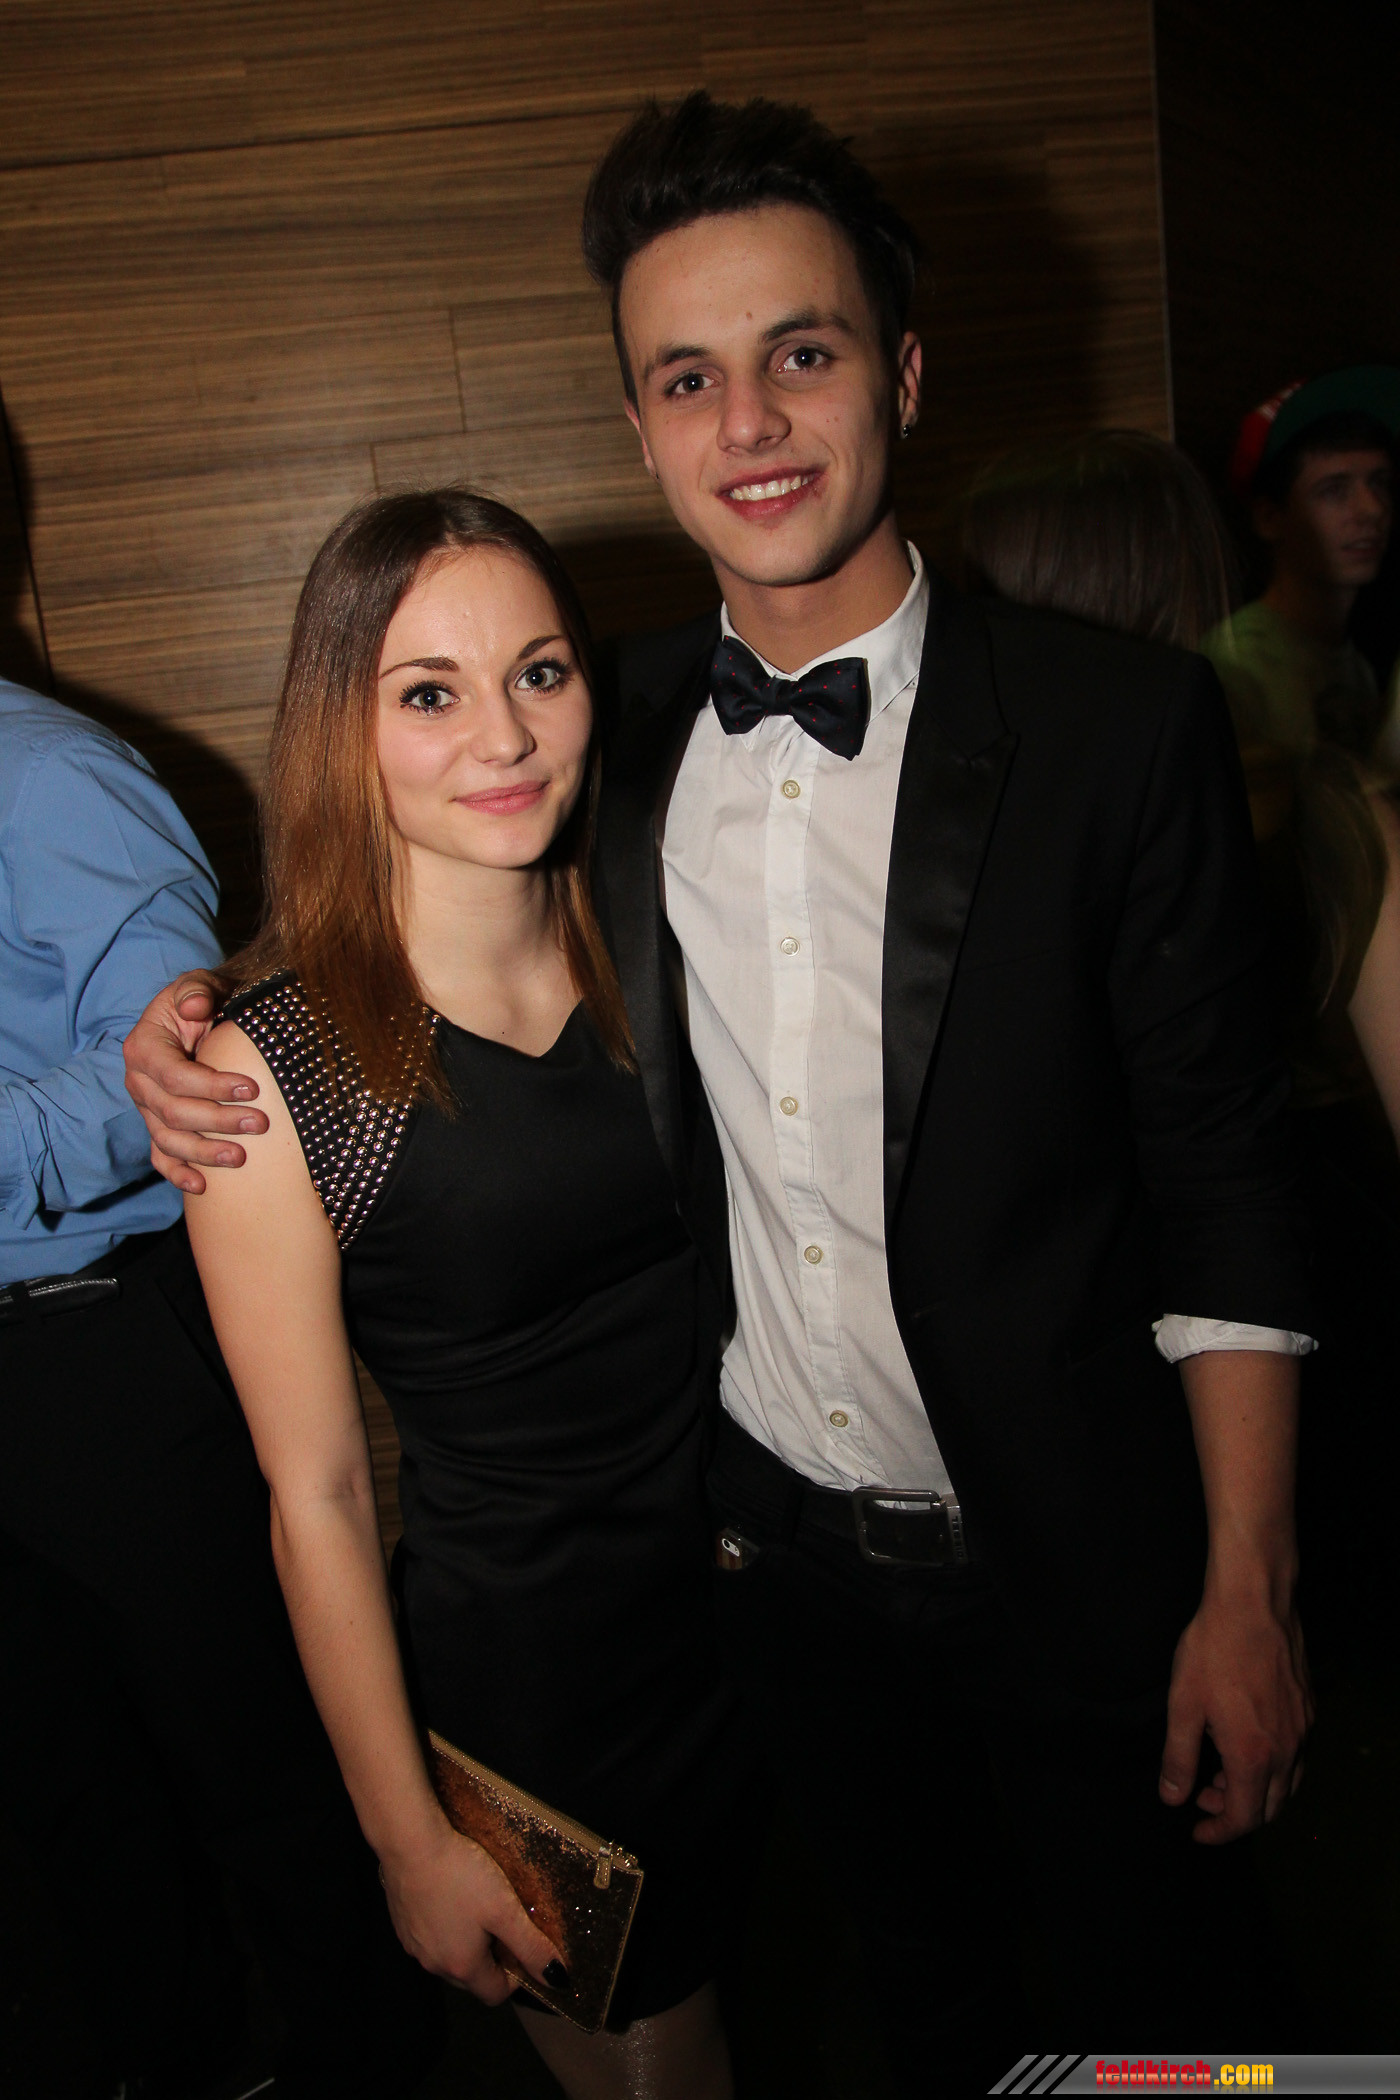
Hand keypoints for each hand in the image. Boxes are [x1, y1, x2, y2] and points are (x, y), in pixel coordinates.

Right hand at [122, 972, 267, 1193]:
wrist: (196, 1019)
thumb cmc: (200, 1001)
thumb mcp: (198, 985)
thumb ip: (196, 990)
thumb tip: (195, 1006)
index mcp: (144, 1048)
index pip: (174, 1076)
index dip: (212, 1086)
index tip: (251, 1089)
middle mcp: (139, 1083)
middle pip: (174, 1113)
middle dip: (217, 1121)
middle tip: (259, 1123)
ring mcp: (146, 1109)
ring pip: (169, 1140)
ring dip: (204, 1153)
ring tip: (240, 1157)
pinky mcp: (157, 1127)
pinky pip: (161, 1157)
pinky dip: (178, 1174)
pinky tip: (202, 1186)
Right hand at [380, 1822, 566, 2004]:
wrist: (410, 1844)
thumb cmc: (461, 1876)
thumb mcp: (505, 1910)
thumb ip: (531, 1947)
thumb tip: (557, 1979)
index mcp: (462, 1967)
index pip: (495, 1994)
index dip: (515, 1976)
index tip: (522, 1944)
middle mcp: (434, 1965)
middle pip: (472, 1978)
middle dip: (491, 1958)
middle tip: (503, 1921)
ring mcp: (413, 1946)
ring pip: (449, 1957)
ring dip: (467, 1942)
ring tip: (479, 1905)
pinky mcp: (401, 1925)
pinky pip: (430, 1938)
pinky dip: (445, 1927)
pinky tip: (451, 1895)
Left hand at [1159, 1586, 1311, 1842]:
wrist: (1254, 1602)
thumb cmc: (1213, 1649)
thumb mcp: (1183, 1704)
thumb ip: (1178, 1757)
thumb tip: (1173, 1799)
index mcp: (1254, 1756)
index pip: (1244, 1818)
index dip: (1219, 1832)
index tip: (1198, 1831)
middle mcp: (1288, 1750)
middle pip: (1270, 1808)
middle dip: (1236, 1812)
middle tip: (1203, 1796)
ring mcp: (1303, 1729)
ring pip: (1288, 1783)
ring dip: (1256, 1791)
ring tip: (1222, 1771)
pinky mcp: (1309, 1708)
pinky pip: (1297, 1755)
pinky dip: (1273, 1766)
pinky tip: (1247, 1741)